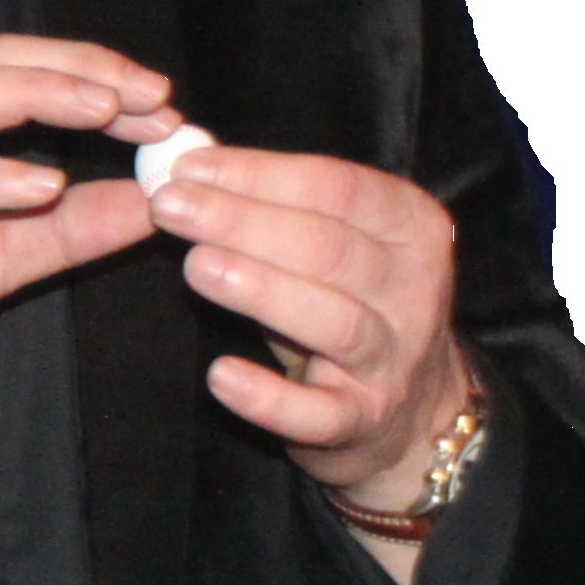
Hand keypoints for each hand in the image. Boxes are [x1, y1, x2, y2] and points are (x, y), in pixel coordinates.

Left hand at [146, 145, 474, 504]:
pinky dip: (269, 398)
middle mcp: (414, 291)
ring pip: (333, 321)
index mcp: (411, 228)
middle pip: (330, 248)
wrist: (410, 411)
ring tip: (196, 266)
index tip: (188, 166)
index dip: (259, 174)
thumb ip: (276, 205)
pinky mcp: (365, 421)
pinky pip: (318, 414)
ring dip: (261, 291)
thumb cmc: (352, 306)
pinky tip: (220, 376)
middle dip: (243, 222)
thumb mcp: (334, 246)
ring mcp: (394, 361)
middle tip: (169, 206)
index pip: (336, 187)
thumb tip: (188, 162)